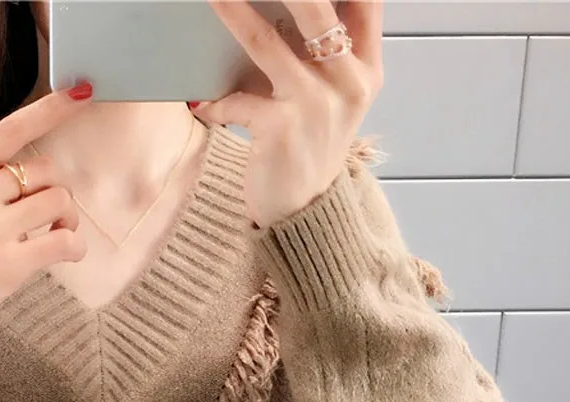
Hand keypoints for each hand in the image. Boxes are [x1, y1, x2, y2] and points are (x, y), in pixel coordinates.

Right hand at [0, 83, 93, 316]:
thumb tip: (38, 165)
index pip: (11, 130)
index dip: (50, 109)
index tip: (80, 91)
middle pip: (45, 171)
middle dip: (56, 189)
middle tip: (50, 213)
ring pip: (58, 201)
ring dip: (68, 217)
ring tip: (57, 232)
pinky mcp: (10, 265)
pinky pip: (64, 242)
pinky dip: (75, 246)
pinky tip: (68, 252)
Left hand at [192, 0, 383, 227]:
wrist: (304, 213)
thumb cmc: (309, 147)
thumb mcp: (330, 96)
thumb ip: (321, 51)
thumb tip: (276, 10)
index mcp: (366, 66)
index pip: (364, 0)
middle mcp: (350, 81)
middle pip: (318, 8)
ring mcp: (318, 107)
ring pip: (269, 45)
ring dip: (234, 15)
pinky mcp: (284, 132)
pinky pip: (239, 101)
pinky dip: (216, 102)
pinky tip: (203, 106)